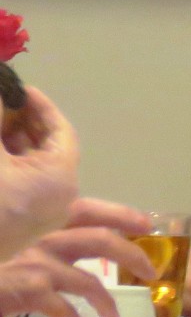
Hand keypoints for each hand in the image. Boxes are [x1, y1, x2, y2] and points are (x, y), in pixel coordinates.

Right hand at [0, 88, 82, 257]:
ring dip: (17, 142)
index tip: (20, 89)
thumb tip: (4, 92)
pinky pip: (25, 186)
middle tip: (6, 102)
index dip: (40, 106)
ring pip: (37, 168)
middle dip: (27, 123)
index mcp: (58, 178)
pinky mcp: (21, 228)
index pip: (60, 131)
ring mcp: (41, 217)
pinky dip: (12, 163)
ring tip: (0, 122)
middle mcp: (59, 199)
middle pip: (51, 149)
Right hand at [0, 201, 156, 316]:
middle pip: (102, 241)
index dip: (121, 214)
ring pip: (89, 282)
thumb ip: (46, 244)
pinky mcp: (32, 290)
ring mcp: (39, 264)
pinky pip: (67, 312)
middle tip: (150, 272)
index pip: (89, 210)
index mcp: (42, 222)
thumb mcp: (19, 244)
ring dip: (107, 302)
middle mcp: (43, 237)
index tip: (145, 224)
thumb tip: (78, 250)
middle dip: (132, 255)